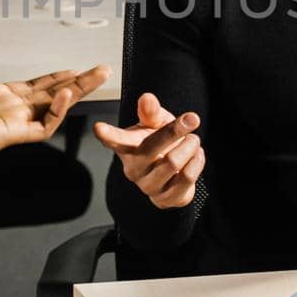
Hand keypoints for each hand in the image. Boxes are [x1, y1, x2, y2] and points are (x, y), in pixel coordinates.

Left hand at [0, 27, 109, 189]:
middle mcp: (8, 108)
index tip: (73, 68)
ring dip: (77, 92)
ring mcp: (11, 122)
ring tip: (97, 77)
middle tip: (101, 70)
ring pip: (54, 107)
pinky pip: (42, 125)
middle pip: (53, 94)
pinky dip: (57, 111)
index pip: (34, 86)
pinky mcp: (10, 134)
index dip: (55, 77)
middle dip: (78, 81)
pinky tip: (66, 95)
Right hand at [93, 92, 204, 209]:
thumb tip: (147, 98)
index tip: (98, 127)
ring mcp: (147, 186)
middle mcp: (132, 168)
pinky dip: (197, 161)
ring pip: (173, 162)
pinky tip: (196, 156)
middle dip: (177, 131)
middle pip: (153, 147)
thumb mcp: (155, 123)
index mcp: (126, 146)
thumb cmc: (159, 141)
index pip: (115, 139)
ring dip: (190, 146)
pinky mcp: (164, 199)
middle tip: (192, 120)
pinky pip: (186, 178)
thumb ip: (151, 111)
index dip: (107, 134)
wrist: (174, 171)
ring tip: (193, 140)